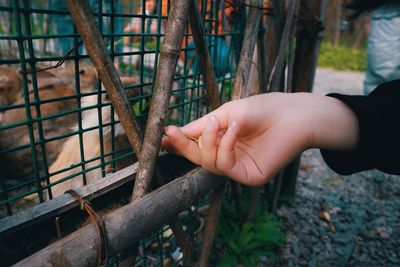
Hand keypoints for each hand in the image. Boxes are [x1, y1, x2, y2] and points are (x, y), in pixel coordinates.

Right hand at [162, 92, 358, 185]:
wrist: (293, 114)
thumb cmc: (263, 109)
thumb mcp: (227, 113)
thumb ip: (203, 126)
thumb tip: (176, 132)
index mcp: (222, 140)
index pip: (196, 146)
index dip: (179, 143)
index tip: (163, 136)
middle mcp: (228, 155)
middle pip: (197, 158)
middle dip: (184, 146)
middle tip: (172, 134)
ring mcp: (239, 167)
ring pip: (208, 164)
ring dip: (207, 142)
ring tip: (216, 123)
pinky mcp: (249, 176)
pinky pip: (226, 165)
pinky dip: (225, 145)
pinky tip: (234, 129)